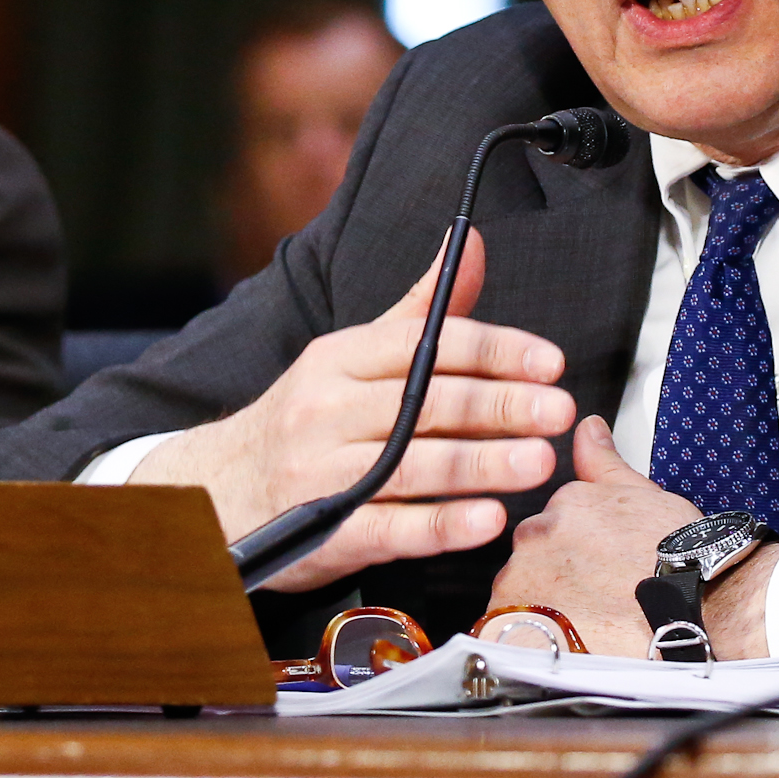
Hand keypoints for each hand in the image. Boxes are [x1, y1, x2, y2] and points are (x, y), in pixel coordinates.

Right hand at [133, 229, 576, 592]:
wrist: (219, 490)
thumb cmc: (306, 421)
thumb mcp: (350, 358)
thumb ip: (420, 310)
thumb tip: (473, 245)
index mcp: (340, 358)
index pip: (426, 344)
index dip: (493, 350)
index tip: (549, 362)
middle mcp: (328, 409)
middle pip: (425, 401)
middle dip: (500, 405)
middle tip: (560, 411)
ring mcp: (323, 472)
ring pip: (413, 463)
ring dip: (482, 463)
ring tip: (539, 462)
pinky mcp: (324, 531)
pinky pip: (390, 527)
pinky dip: (441, 525)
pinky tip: (487, 520)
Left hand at [491, 418, 778, 658]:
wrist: (705, 609)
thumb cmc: (685, 558)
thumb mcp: (645, 496)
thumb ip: (604, 462)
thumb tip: (588, 429)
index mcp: (560, 503)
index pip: (547, 529)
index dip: (574, 556)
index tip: (597, 572)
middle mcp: (534, 537)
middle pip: (530, 562)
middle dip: (555, 581)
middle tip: (599, 601)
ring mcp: (522, 582)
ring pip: (519, 600)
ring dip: (545, 612)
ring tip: (593, 628)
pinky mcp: (518, 628)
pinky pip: (510, 637)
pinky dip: (536, 643)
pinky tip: (574, 647)